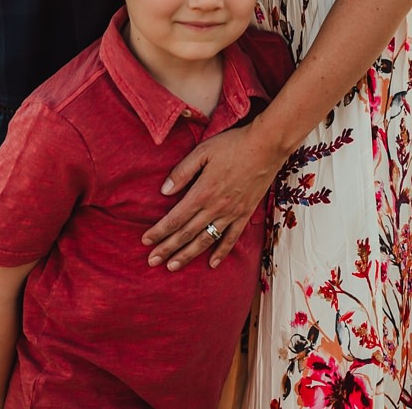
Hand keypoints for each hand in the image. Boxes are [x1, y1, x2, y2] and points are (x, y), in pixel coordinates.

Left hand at [142, 123, 285, 269]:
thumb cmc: (232, 145)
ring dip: (187, 255)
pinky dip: (221, 253)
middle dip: (167, 249)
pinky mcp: (245, 214)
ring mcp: (231, 213)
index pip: (175, 218)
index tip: (145, 241)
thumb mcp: (202, 152)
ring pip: (205, 240)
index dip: (159, 231)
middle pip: (186, 233)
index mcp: (202, 192)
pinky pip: (231, 238)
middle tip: (152, 261)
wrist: (266, 146)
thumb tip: (164, 191)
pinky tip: (212, 264)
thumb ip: (182, 172)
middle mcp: (215, 207)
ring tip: (172, 267)